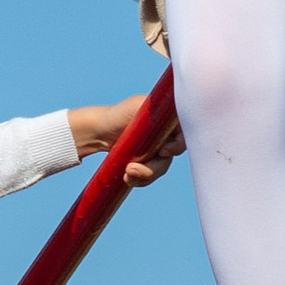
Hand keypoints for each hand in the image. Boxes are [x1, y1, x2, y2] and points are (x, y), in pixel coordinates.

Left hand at [68, 96, 182, 188]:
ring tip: (126, 175)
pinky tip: (127, 178)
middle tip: (131, 169)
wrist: (99, 131)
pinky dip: (140, 180)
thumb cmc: (118, 114)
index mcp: (169, 119)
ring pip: (160, 168)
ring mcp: (156, 149)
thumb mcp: (139, 105)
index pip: (185, 134)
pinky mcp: (146, 161)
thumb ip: (158, 106)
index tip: (163, 152)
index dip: (178, 146)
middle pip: (172, 156)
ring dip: (145, 175)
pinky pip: (150, 175)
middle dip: (154, 167)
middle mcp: (166, 134)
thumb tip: (173, 105)